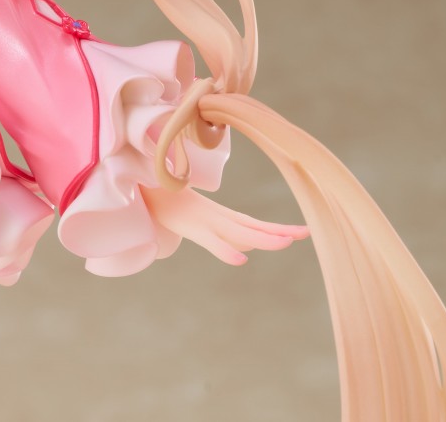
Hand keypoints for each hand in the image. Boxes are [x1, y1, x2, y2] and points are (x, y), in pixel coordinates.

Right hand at [140, 184, 308, 265]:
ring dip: (263, 238)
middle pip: (252, 228)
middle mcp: (215, 218)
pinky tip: (239, 260)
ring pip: (238, 232)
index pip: (253, 224)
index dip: (277, 229)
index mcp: (216, 216)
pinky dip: (225, 250)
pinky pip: (210, 241)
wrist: (139, 186)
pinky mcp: (190, 225)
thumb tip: (240, 250)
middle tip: (305, 234)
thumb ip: (215, 233)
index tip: (303, 232)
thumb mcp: (191, 217)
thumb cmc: (162, 202)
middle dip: (278, 233)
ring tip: (286, 243)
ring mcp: (204, 221)